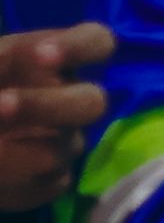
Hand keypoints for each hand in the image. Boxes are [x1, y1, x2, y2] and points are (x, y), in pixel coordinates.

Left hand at [0, 23, 114, 213]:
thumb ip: (0, 62)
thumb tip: (5, 93)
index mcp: (54, 60)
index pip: (95, 42)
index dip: (79, 47)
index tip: (42, 54)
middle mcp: (70, 99)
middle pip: (92, 102)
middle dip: (44, 105)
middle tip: (0, 105)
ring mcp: (67, 141)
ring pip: (67, 145)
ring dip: (20, 147)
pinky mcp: (56, 178)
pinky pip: (50, 180)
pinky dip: (15, 174)